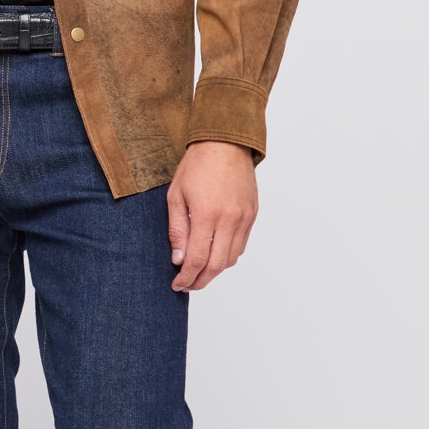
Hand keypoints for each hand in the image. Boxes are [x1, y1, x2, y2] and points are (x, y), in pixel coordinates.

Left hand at [167, 141, 257, 291]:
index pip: (197, 259)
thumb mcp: (176, 196)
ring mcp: (244, 218)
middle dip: (200, 281)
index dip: (186, 277)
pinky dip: (227, 256)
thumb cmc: (197, 166)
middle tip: (187, 285)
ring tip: (199, 272)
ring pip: (231, 258)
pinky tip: (214, 255)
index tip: (177, 284)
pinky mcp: (252, 215)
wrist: (225, 144)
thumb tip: (178, 259)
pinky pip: (241, 245)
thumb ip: (177, 230)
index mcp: (207, 214)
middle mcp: (229, 219)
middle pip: (216, 265)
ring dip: (214, 271)